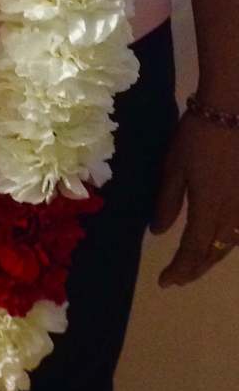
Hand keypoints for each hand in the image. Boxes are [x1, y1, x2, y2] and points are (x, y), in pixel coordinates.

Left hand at [150, 111, 238, 286]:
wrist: (233, 108)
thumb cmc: (198, 136)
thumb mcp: (173, 170)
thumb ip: (167, 203)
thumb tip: (158, 232)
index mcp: (209, 208)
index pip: (193, 249)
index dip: (180, 268)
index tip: (164, 282)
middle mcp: (233, 212)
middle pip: (215, 251)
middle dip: (195, 268)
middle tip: (178, 280)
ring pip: (231, 242)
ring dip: (212, 258)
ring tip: (194, 266)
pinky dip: (228, 242)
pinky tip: (219, 243)